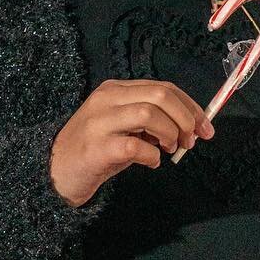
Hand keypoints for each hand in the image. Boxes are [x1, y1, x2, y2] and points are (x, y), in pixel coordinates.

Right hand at [50, 80, 215, 206]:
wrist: (54, 172)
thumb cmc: (94, 151)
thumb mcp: (122, 127)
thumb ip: (150, 120)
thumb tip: (189, 126)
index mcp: (115, 89)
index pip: (163, 87)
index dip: (190, 106)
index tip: (205, 127)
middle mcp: (107, 99)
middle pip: (160, 95)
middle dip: (185, 118)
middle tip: (190, 141)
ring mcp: (99, 122)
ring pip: (149, 113)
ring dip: (169, 133)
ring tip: (169, 150)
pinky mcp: (96, 148)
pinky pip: (135, 145)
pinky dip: (152, 155)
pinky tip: (151, 163)